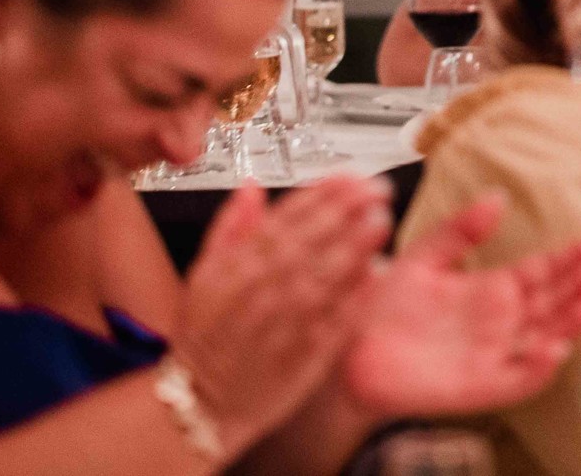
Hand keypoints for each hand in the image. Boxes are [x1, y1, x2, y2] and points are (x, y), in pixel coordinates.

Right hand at [177, 176, 393, 455]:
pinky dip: (356, 298)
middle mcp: (257, 294)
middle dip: (343, 212)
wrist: (199, 404)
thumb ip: (229, 228)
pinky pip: (333, 324)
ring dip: (354, 248)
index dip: (318, 195)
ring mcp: (282, 327)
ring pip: (321, 280)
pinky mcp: (303, 359)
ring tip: (380, 220)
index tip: (348, 175)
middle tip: (376, 189)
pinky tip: (378, 274)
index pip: (281, 220)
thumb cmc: (205, 337)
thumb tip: (251, 186)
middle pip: (306, 244)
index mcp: (234, 270)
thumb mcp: (202, 276)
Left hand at [344, 195, 580, 417]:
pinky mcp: (479, 386)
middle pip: (552, 304)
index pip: (542, 272)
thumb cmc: (383, 307)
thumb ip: (461, 230)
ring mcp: (493, 355)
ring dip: (570, 324)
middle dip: (579, 287)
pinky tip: (554, 347)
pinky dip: (539, 367)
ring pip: (544, 340)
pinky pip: (517, 379)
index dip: (570, 258)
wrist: (347, 352)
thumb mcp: (423, 257)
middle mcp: (499, 323)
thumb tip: (498, 197)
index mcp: (491, 290)